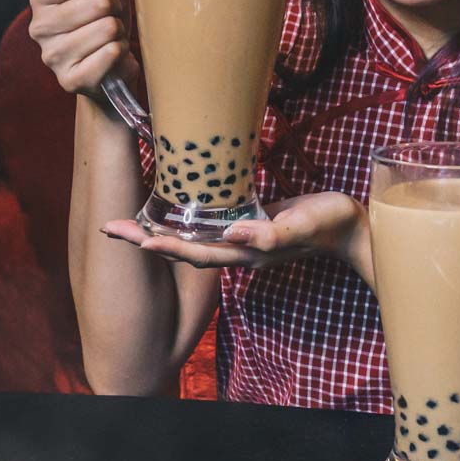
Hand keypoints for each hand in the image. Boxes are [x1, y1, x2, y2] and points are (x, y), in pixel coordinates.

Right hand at [28, 0, 136, 98]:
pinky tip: (112, 58)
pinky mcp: (70, 80)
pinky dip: (120, 54)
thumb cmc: (104, 23)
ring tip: (111, 39)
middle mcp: (38, 27)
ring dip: (119, 34)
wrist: (108, 71)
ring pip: (107, 29)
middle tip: (111, 20)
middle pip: (98, 3)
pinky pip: (109, 55)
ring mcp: (52, 56)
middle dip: (115, 10)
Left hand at [101, 193, 372, 282]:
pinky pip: (206, 225)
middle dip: (146, 239)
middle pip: (182, 246)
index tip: (136, 240)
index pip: (196, 252)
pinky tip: (168, 207)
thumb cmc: (328, 223)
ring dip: (157, 229)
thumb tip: (233, 233)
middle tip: (110, 228)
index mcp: (245, 252)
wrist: (349, 227)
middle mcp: (236, 248)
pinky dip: (181, 219)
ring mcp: (239, 238)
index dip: (167, 246)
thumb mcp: (302, 225)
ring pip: (190, 236)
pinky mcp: (246, 222)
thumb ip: (270, 235)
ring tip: (126, 220)